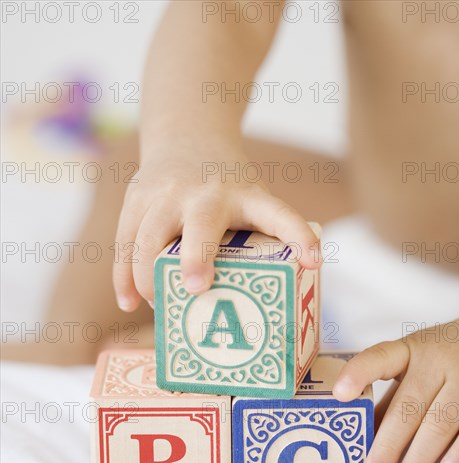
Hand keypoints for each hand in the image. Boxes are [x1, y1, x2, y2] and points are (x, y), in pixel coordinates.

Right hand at [112, 150, 321, 310]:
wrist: (188, 138)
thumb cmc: (229, 187)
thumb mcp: (256, 199)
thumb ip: (271, 233)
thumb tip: (302, 278)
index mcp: (246, 196)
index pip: (279, 214)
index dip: (299, 237)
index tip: (314, 261)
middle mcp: (205, 193)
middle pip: (201, 224)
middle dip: (197, 255)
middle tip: (197, 287)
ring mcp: (166, 193)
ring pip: (150, 236)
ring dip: (151, 276)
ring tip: (160, 307)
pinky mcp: (136, 199)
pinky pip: (124, 240)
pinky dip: (124, 274)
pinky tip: (129, 302)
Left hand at [332, 302, 458, 462]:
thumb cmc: (455, 350)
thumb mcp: (422, 358)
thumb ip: (396, 394)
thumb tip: (366, 435)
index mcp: (413, 348)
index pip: (380, 357)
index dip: (358, 374)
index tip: (339, 395)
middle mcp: (440, 361)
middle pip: (409, 406)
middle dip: (388, 444)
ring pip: (440, 423)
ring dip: (418, 456)